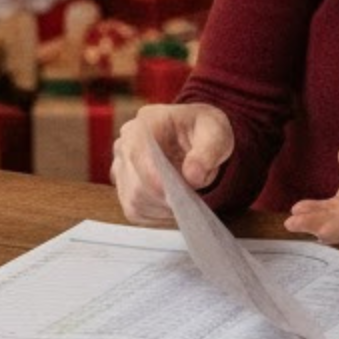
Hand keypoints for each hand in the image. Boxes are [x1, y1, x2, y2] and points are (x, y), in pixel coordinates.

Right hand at [110, 103, 233, 226]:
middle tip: (192, 200)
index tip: (176, 195)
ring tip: (186, 199)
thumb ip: (208, 152)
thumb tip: (193, 176)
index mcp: (146, 122)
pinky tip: (175, 206)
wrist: (197, 136)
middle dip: (165, 198)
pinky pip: (135, 211)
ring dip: (163, 209)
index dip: (154, 178)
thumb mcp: (216, 133)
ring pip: (134, 201)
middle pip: (135, 183)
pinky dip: (157, 215)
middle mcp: (125, 143)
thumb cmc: (204, 131)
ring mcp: (121, 166)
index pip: (137, 152)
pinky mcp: (124, 187)